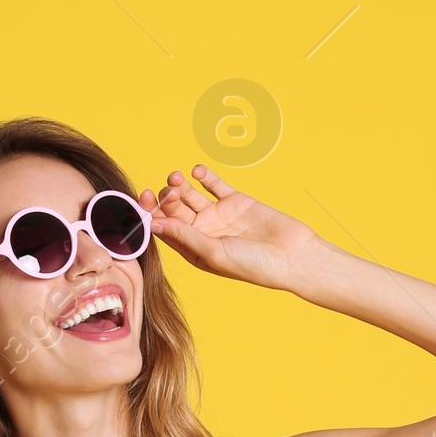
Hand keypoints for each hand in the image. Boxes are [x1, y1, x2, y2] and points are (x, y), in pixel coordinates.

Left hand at [141, 165, 319, 289]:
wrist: (293, 256)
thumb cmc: (253, 265)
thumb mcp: (213, 252)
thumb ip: (185, 236)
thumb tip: (154, 224)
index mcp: (192, 249)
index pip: (164, 229)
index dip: (151, 214)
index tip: (143, 200)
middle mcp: (202, 232)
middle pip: (174, 210)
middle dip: (166, 198)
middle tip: (169, 189)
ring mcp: (218, 215)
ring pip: (190, 195)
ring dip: (180, 185)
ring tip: (178, 177)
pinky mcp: (235, 201)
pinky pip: (214, 184)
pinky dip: (203, 176)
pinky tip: (196, 171)